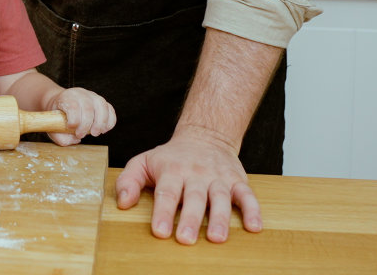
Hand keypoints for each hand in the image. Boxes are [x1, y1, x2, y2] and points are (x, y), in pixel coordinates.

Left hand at [45, 87, 115, 145]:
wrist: (62, 102)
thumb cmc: (58, 116)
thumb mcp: (52, 125)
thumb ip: (60, 136)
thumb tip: (75, 140)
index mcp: (66, 97)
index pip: (73, 105)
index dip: (74, 119)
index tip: (72, 128)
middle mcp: (80, 94)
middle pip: (88, 107)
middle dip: (86, 125)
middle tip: (81, 135)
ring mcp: (92, 96)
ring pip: (101, 105)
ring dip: (101, 122)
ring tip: (96, 133)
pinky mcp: (101, 101)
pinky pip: (110, 109)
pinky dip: (110, 120)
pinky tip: (104, 129)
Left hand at [114, 125, 259, 244]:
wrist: (205, 135)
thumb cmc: (171, 157)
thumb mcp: (144, 162)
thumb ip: (128, 181)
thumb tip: (122, 203)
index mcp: (172, 170)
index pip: (166, 192)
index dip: (162, 212)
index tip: (159, 231)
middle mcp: (196, 173)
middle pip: (193, 197)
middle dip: (190, 219)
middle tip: (185, 239)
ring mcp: (218, 177)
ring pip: (220, 198)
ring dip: (220, 218)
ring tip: (217, 238)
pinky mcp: (237, 181)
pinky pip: (247, 195)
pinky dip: (253, 210)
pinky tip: (254, 227)